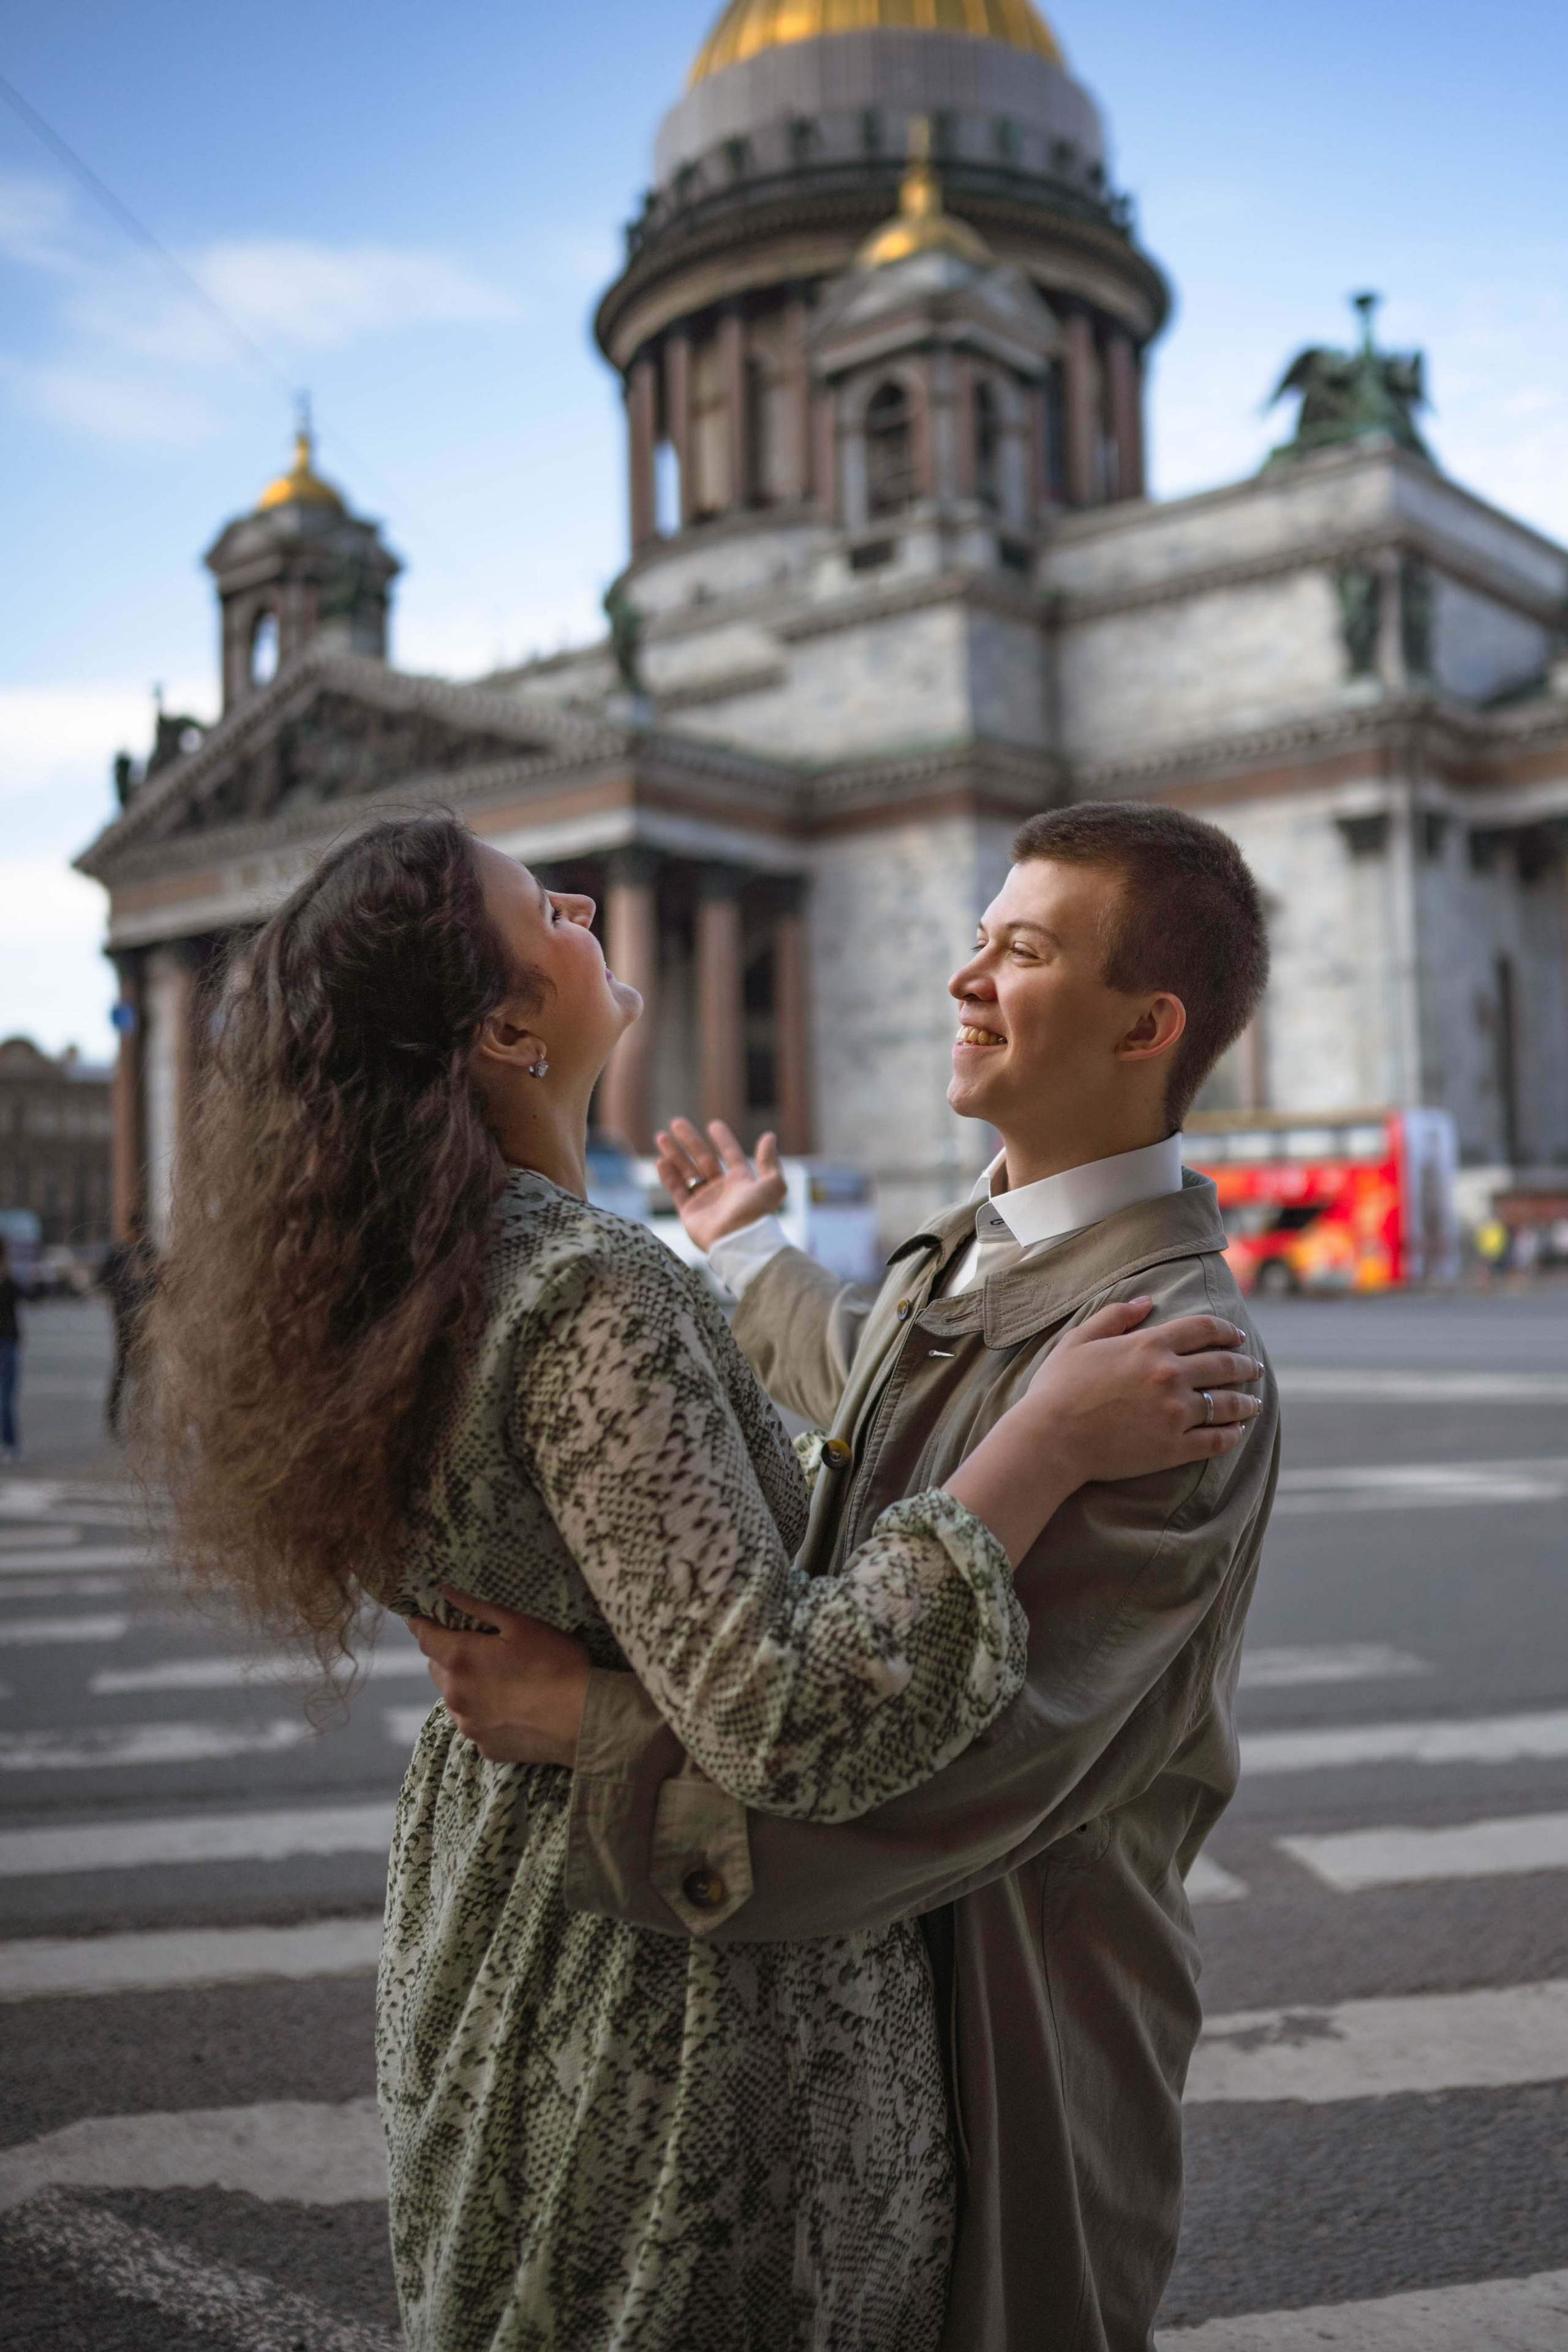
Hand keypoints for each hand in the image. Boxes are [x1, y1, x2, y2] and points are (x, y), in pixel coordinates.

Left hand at [408, 1588, 591, 1765]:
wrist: (585, 1718)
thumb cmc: (556, 1662)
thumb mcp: (520, 1624)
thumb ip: (477, 1607)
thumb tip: (444, 1591)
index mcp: (460, 1659)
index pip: (423, 1637)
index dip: (422, 1624)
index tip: (424, 1617)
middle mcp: (455, 1695)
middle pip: (437, 1667)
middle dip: (449, 1654)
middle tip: (480, 1647)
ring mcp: (469, 1725)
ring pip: (454, 1697)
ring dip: (466, 1685)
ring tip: (502, 1679)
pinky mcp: (485, 1747)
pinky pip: (474, 1722)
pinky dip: (484, 1711)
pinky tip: (513, 1705)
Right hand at [654, 1117, 786, 1249]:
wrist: (740, 1241)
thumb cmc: (758, 1213)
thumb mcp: (772, 1184)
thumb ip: (769, 1160)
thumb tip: (769, 1136)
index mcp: (742, 1182)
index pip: (731, 1155)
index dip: (724, 1140)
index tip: (713, 1125)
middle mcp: (722, 1190)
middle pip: (703, 1160)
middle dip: (690, 1141)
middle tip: (676, 1122)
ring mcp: (705, 1201)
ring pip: (687, 1172)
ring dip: (674, 1153)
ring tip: (661, 1136)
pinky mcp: (690, 1213)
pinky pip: (677, 1190)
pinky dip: (668, 1175)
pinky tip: (660, 1160)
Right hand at [1024, 1298, 1261, 1485]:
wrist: (1050, 1439)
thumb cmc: (1058, 1388)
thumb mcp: (1079, 1340)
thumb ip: (1116, 1316)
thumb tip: (1147, 1300)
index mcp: (1149, 1345)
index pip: (1203, 1329)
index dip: (1226, 1330)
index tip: (1237, 1336)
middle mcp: (1170, 1375)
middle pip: (1224, 1365)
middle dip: (1245, 1364)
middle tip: (1255, 1367)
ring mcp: (1175, 1413)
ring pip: (1227, 1403)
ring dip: (1247, 1401)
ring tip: (1255, 1402)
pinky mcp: (1174, 1448)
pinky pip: (1216, 1439)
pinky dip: (1232, 1434)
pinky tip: (1238, 1431)